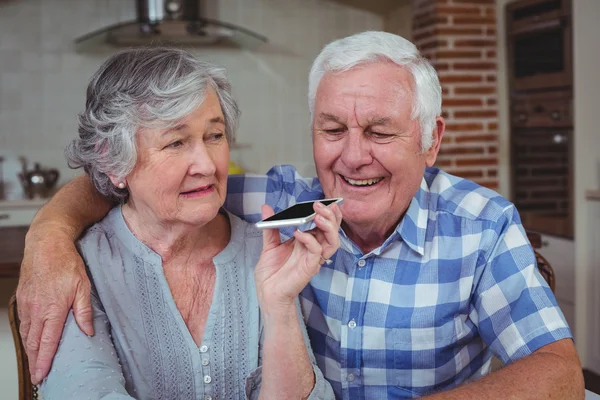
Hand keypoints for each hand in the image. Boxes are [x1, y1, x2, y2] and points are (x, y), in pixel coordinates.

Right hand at [16, 228, 92, 383]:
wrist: (46, 245)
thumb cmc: (66, 263)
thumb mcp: (83, 286)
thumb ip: (84, 311)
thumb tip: (87, 331)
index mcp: (53, 308)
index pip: (48, 341)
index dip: (45, 360)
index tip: (42, 374)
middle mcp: (36, 309)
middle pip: (34, 342)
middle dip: (35, 361)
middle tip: (38, 376)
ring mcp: (27, 304)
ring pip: (26, 333)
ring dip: (29, 350)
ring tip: (34, 363)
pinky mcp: (22, 298)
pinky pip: (23, 322)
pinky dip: (25, 335)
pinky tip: (29, 341)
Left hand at [254, 201, 341, 313]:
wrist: (266, 292)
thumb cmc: (271, 273)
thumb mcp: (269, 244)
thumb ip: (271, 226)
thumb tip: (266, 208)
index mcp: (306, 242)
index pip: (324, 225)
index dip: (328, 213)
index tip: (323, 202)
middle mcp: (313, 249)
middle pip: (332, 230)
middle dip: (330, 216)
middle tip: (319, 205)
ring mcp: (313, 258)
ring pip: (332, 241)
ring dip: (328, 226)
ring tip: (318, 215)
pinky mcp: (309, 267)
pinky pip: (316, 251)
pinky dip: (310, 239)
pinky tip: (298, 233)